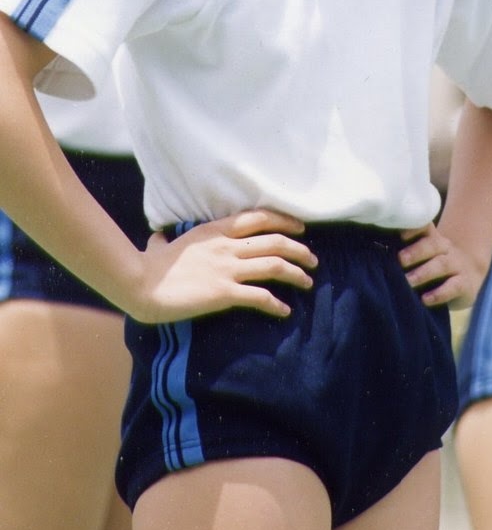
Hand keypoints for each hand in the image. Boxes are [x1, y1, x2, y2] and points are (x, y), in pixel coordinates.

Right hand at [130, 208, 316, 323]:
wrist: (141, 284)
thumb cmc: (148, 266)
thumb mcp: (161, 245)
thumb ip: (164, 240)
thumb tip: (157, 238)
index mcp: (214, 230)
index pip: (258, 217)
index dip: (284, 221)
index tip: (300, 228)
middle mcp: (226, 246)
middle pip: (274, 241)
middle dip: (299, 249)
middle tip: (312, 259)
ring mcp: (226, 268)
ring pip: (274, 265)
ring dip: (296, 274)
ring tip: (307, 282)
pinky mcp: (224, 292)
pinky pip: (259, 296)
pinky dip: (276, 304)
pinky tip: (285, 311)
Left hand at [398, 222, 481, 308]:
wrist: (469, 276)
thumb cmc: (434, 265)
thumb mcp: (423, 256)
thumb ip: (404, 254)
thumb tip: (373, 256)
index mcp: (431, 238)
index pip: (424, 227)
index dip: (413, 228)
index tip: (400, 234)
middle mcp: (445, 248)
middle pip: (432, 244)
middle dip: (416, 251)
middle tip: (400, 259)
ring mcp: (456, 265)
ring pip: (442, 264)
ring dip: (424, 272)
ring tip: (408, 281)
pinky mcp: (465, 284)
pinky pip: (454, 286)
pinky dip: (439, 294)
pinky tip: (426, 299)